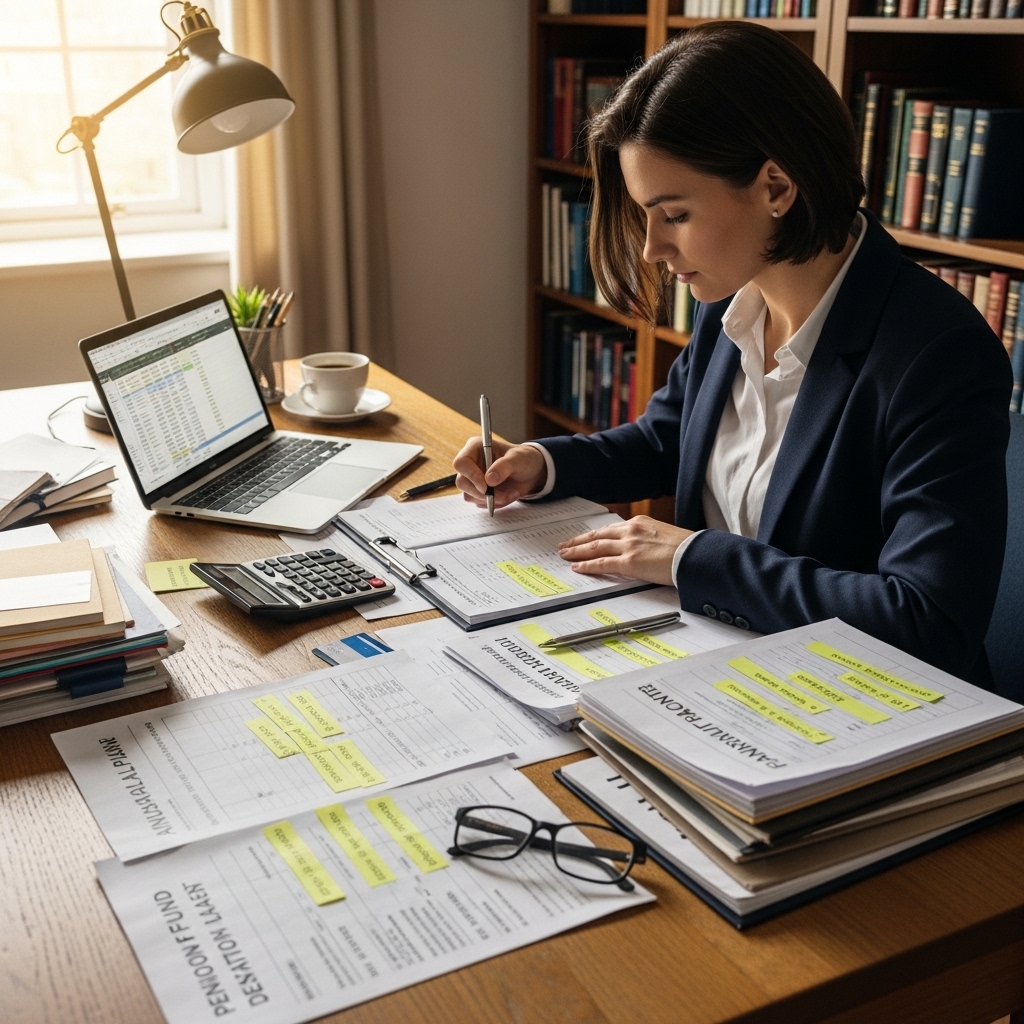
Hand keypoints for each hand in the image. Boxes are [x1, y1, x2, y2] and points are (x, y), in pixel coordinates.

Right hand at [453, 437, 546, 509]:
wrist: (530, 473)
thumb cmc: (523, 459)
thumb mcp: (518, 459)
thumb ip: (504, 466)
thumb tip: (489, 480)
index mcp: (476, 447)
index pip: (461, 463)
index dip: (471, 476)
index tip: (486, 487)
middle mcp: (471, 463)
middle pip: (462, 482)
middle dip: (483, 493)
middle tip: (503, 495)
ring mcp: (473, 478)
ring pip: (470, 495)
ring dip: (492, 499)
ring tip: (511, 493)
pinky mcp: (478, 491)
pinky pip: (479, 502)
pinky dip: (495, 503)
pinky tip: (508, 495)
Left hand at [557, 516, 692, 585]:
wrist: (695, 554)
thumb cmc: (686, 548)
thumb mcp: (663, 535)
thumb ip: (647, 539)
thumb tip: (641, 550)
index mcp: (639, 523)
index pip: (610, 530)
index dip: (594, 535)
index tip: (584, 538)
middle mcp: (631, 531)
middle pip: (598, 536)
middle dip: (579, 541)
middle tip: (565, 545)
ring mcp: (629, 546)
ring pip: (595, 548)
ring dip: (577, 551)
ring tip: (565, 554)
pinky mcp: (630, 562)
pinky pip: (602, 563)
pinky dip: (587, 565)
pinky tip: (577, 566)